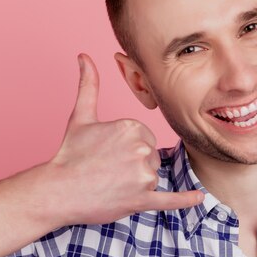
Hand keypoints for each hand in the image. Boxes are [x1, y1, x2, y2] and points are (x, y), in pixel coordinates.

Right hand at [43, 53, 203, 226]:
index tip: (108, 153)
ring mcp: (142, 176)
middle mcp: (142, 149)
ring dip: (136, 183)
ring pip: (152, 177)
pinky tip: (199, 198)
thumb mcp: (81, 116)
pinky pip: (169, 200)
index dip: (128, 147)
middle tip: (107, 170)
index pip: (145, 138)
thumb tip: (84, 56)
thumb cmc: (69, 153)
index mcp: (132, 127)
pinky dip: (184, 200)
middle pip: (150, 157)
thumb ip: (88, 84)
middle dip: (133, 165)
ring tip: (110, 184)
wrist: (57, 190)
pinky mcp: (141, 200)